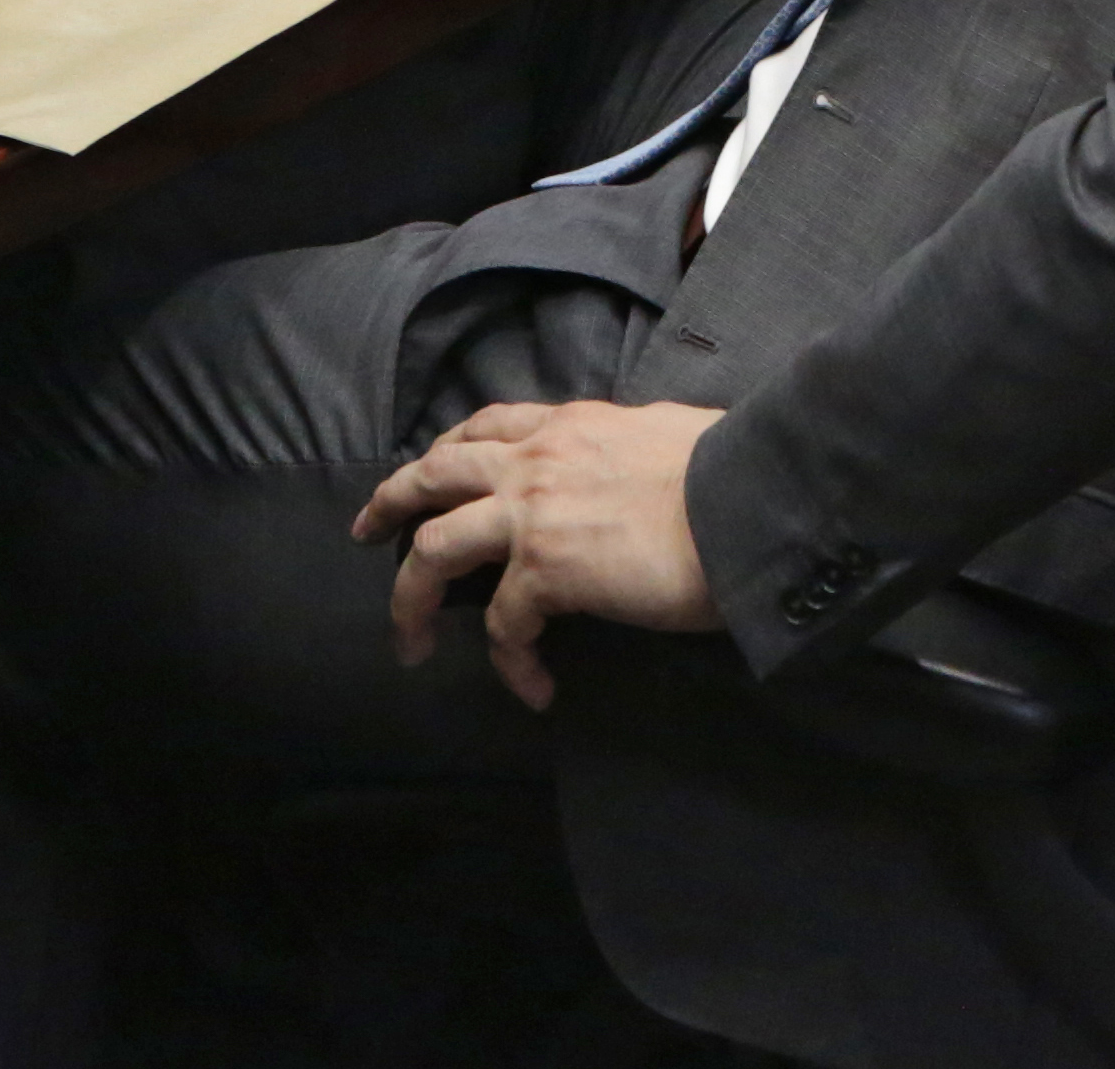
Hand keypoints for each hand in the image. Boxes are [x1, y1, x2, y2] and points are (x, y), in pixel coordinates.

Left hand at [354, 399, 723, 709]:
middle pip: (431, 476)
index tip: (425, 475)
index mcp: (569, 425)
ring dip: (410, 602)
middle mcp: (536, 460)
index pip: (487, 426)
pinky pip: (504, 628)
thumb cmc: (731, 471)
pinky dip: (513, 665)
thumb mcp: (667, 435)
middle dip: (388, 505)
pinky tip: (537, 689)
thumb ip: (631, 448)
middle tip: (366, 535)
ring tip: (411, 645)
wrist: (749, 504)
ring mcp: (532, 514)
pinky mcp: (545, 571)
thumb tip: (637, 469)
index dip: (446, 452)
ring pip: (432, 550)